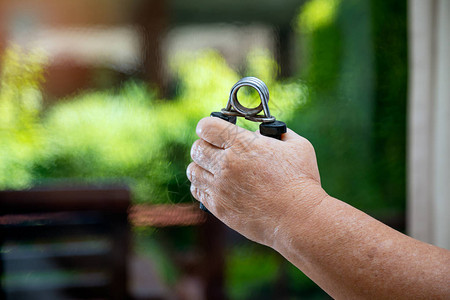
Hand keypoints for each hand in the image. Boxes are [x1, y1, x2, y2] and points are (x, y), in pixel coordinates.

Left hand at [187, 117, 327, 246]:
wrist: (298, 218)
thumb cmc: (301, 181)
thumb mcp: (298, 146)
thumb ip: (278, 133)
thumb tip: (264, 132)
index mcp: (243, 144)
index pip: (206, 126)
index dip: (208, 125)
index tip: (213, 128)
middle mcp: (226, 164)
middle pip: (196, 148)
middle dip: (204, 144)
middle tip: (215, 148)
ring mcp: (220, 187)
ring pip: (193, 170)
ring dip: (201, 166)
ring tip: (213, 168)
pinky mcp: (219, 207)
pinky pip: (197, 191)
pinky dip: (202, 185)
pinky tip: (214, 185)